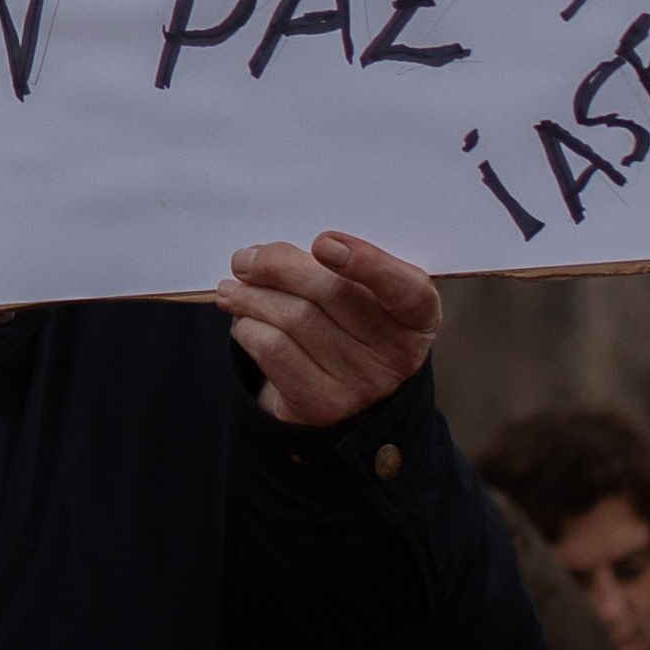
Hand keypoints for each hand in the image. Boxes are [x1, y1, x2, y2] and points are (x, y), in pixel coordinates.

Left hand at [216, 231, 438, 427]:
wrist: (344, 392)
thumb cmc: (350, 323)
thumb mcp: (361, 292)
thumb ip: (329, 268)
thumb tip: (259, 258)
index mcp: (417, 315)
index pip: (405, 290)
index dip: (367, 264)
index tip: (323, 243)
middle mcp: (398, 354)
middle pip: (332, 294)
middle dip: (277, 267)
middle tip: (244, 260)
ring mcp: (363, 384)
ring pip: (294, 319)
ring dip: (251, 297)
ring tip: (232, 289)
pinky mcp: (324, 406)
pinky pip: (274, 351)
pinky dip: (249, 328)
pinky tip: (244, 322)